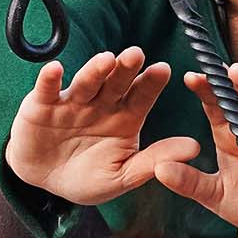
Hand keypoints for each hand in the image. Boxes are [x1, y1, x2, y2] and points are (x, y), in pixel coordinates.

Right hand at [3, 46, 201, 207]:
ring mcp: (72, 101)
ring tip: (106, 61)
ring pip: (86, 82)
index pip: (141, 96)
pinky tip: (55, 70)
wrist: (44, 182)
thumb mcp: (122, 176)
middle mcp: (101, 103)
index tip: (163, 69)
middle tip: (137, 55)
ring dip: (95, 70)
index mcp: (124, 117)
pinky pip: (46, 90)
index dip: (151, 83)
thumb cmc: (86, 177)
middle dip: (126, 68)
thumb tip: (195, 148)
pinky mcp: (42, 104)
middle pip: (116, 82)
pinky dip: (49, 80)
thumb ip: (153, 161)